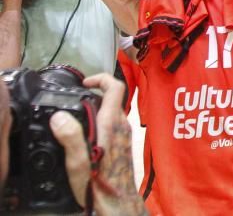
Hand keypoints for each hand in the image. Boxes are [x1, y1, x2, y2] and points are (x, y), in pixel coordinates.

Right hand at [49, 73, 144, 215]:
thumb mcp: (79, 161)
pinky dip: (100, 123)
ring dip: (97, 109)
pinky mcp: (123, 145)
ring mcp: (125, 135)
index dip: (101, 78)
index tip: (85, 82)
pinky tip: (86, 136)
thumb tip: (59, 116)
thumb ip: (70, 137)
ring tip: (77, 118)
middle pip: (113, 98)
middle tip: (76, 100)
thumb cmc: (100, 183)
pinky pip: (113, 125)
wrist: (118, 202)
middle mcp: (122, 125)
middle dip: (95, 94)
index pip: (115, 87)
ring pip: (113, 112)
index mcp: (112, 123)